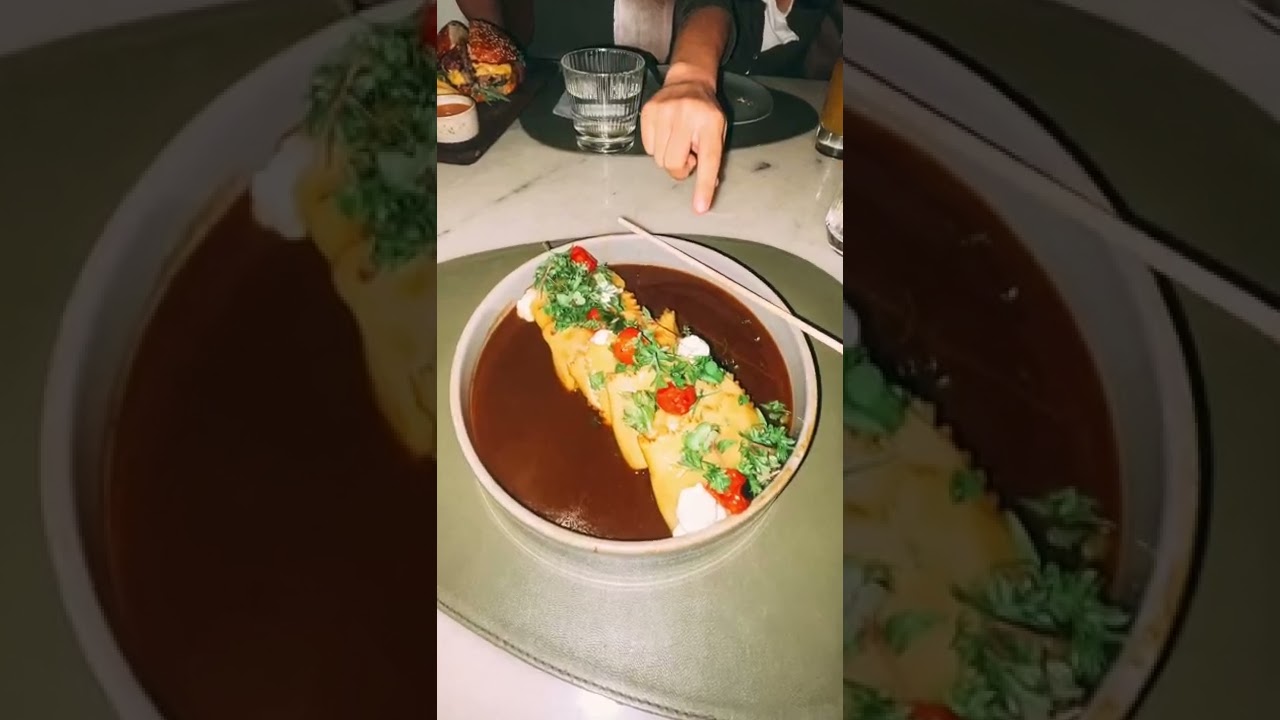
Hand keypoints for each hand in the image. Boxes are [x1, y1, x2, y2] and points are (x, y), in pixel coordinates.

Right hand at [639, 63, 726, 213]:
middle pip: (674, 164)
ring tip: (677, 141)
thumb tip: (706, 189)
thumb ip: (711, 157)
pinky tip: (665, 134)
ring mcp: (665, 112)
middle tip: (687, 155)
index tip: (699, 207)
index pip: (708, 160)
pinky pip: (648, 148)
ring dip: (668, 156)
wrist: (688, 81)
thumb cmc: (705, 113)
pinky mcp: (648, 112)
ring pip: (659, 159)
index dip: (703, 186)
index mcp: (710, 124)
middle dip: (680, 168)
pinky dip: (656, 147)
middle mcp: (687, 116)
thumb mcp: (717, 131)